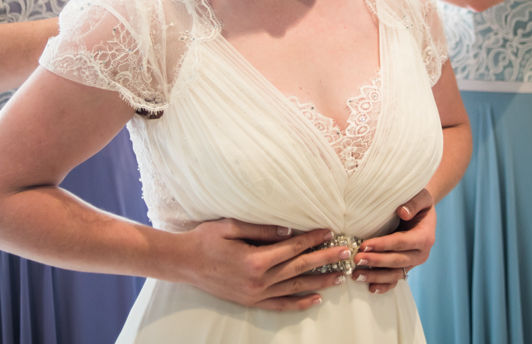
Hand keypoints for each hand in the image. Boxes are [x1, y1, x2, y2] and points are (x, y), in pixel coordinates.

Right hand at [177, 219, 354, 310]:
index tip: (330, 231)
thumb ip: (261, 229)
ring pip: (295, 288)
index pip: (292, 247)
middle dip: (325, 259)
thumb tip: (289, 230)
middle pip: (299, 267)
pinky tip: (316, 298)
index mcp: (254, 259)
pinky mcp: (250, 302)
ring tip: (340, 276)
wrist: (183, 263)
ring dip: (319, 281)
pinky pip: (280, 305)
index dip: (312, 238)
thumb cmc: (205, 240)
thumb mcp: (230, 226)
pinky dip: (300, 303)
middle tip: (347, 253)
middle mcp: (258, 280)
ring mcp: (255, 294)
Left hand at [351, 188, 435, 293]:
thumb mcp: (422, 197)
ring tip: (356, 274)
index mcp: (425, 237)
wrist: (422, 212)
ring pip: (395, 274)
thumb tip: (402, 212)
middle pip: (397, 260)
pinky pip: (395, 280)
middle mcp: (421, 254)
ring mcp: (413, 263)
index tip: (364, 245)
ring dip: (375, 277)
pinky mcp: (406, 267)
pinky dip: (384, 286)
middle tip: (356, 259)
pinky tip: (370, 288)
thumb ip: (413, 203)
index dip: (383, 245)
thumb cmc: (419, 202)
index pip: (402, 242)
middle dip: (375, 261)